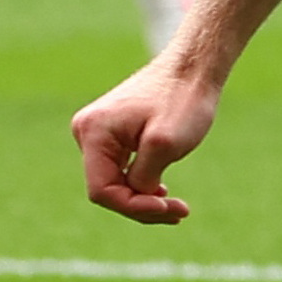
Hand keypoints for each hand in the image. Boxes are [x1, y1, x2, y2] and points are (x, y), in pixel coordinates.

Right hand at [74, 59, 221, 223]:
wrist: (193, 68)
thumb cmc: (183, 100)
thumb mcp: (165, 145)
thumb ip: (144, 177)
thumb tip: (136, 195)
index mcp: (94, 133)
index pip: (101, 190)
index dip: (134, 206)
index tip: (169, 209)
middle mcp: (88, 132)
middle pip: (107, 189)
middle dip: (142, 206)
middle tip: (180, 213)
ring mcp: (99, 133)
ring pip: (116, 182)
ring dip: (144, 198)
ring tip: (177, 208)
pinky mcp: (114, 135)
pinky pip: (122, 170)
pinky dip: (143, 184)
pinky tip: (162, 192)